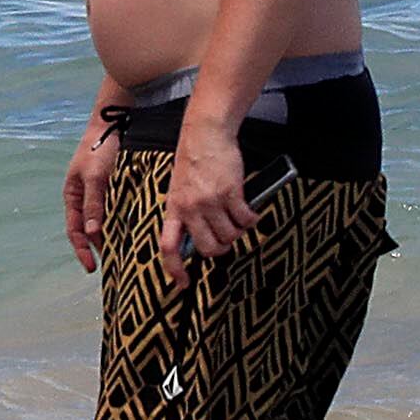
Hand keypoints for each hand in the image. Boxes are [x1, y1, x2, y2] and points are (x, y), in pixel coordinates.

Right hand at [62, 116, 117, 271]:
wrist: (113, 124)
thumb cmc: (100, 150)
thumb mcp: (95, 178)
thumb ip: (94, 205)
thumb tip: (92, 233)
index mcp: (72, 196)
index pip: (74, 230)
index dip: (81, 250)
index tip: (92, 268)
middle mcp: (84, 198)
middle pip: (88, 230)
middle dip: (97, 249)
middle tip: (113, 267)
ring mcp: (100, 194)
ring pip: (103, 223)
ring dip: (111, 238)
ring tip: (125, 255)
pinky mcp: (115, 189)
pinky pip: (116, 212)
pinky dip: (122, 225)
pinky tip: (134, 233)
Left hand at [157, 128, 262, 273]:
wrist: (204, 135)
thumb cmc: (192, 163)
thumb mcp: (179, 190)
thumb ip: (185, 213)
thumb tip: (198, 239)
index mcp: (173, 209)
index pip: (168, 246)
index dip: (175, 269)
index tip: (184, 284)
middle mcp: (189, 208)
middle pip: (208, 248)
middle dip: (221, 248)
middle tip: (226, 237)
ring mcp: (209, 202)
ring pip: (230, 235)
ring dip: (238, 231)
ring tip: (237, 217)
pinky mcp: (230, 193)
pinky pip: (246, 219)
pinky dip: (251, 219)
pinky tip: (249, 210)